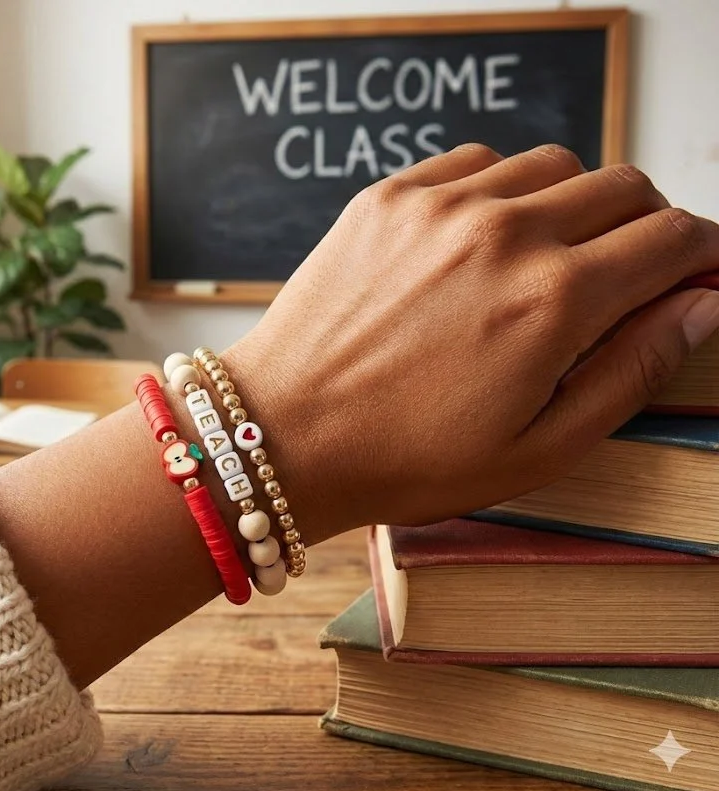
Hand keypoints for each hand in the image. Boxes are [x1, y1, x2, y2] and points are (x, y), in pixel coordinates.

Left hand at [225, 143, 718, 540]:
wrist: (283, 436)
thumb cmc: (405, 459)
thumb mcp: (538, 448)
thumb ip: (632, 369)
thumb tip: (703, 304)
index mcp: (552, 301)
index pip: (672, 239)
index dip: (702, 252)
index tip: (698, 271)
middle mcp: (502, 234)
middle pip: (622, 188)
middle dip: (646, 224)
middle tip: (631, 270)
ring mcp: (438, 206)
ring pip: (552, 164)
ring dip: (575, 202)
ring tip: (554, 256)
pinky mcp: (387, 197)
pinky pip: (476, 163)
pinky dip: (502, 189)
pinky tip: (486, 239)